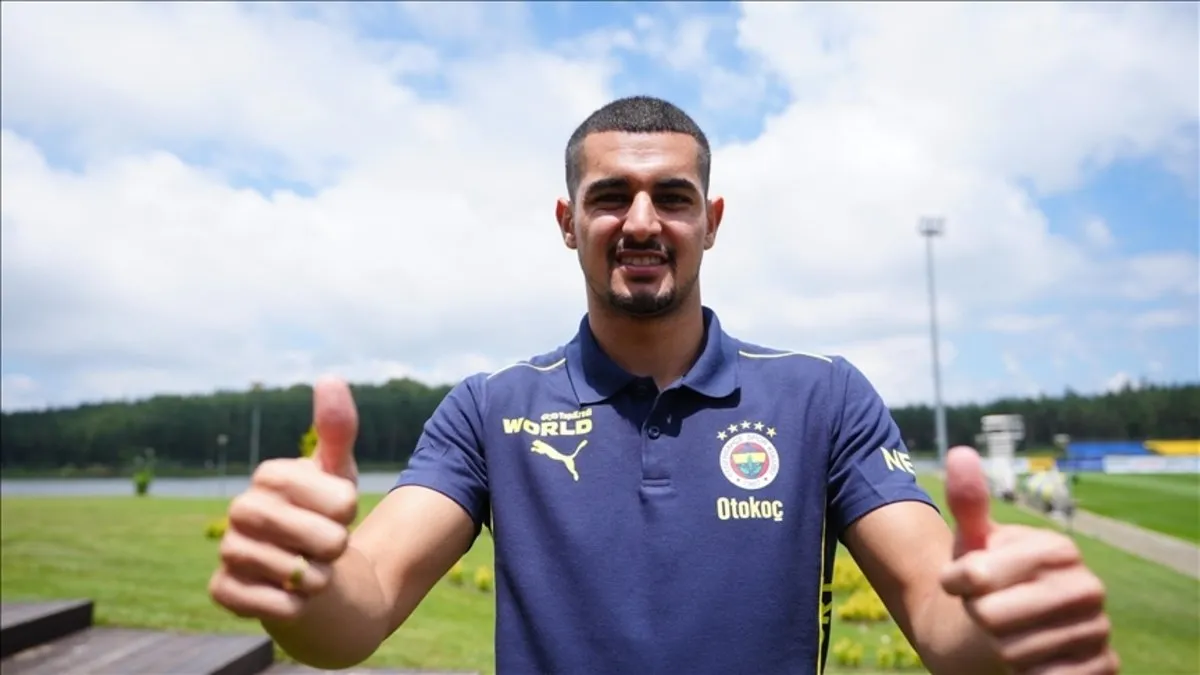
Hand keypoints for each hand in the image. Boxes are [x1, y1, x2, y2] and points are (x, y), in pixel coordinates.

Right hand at [209, 377, 360, 622]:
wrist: (306, 566)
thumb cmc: (323, 512)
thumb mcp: (338, 470)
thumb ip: (338, 428)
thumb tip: (330, 378)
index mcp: (270, 475)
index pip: (341, 501)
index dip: (349, 512)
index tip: (339, 511)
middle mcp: (241, 509)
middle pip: (320, 539)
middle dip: (336, 547)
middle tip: (331, 545)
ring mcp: (229, 549)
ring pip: (298, 575)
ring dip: (318, 579)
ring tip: (310, 568)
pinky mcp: (224, 589)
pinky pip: (271, 604)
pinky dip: (293, 606)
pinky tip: (292, 595)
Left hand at [940, 446, 1117, 674]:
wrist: (1009, 630)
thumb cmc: (987, 580)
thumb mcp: (972, 541)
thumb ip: (968, 501)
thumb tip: (960, 452)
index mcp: (1059, 548)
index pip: (976, 576)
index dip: (954, 583)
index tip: (959, 582)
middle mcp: (1088, 587)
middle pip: (991, 616)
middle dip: (977, 616)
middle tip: (985, 610)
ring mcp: (1097, 630)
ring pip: (1012, 653)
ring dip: (998, 648)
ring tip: (1007, 633)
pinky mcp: (1101, 668)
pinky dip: (1026, 674)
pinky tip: (1029, 659)